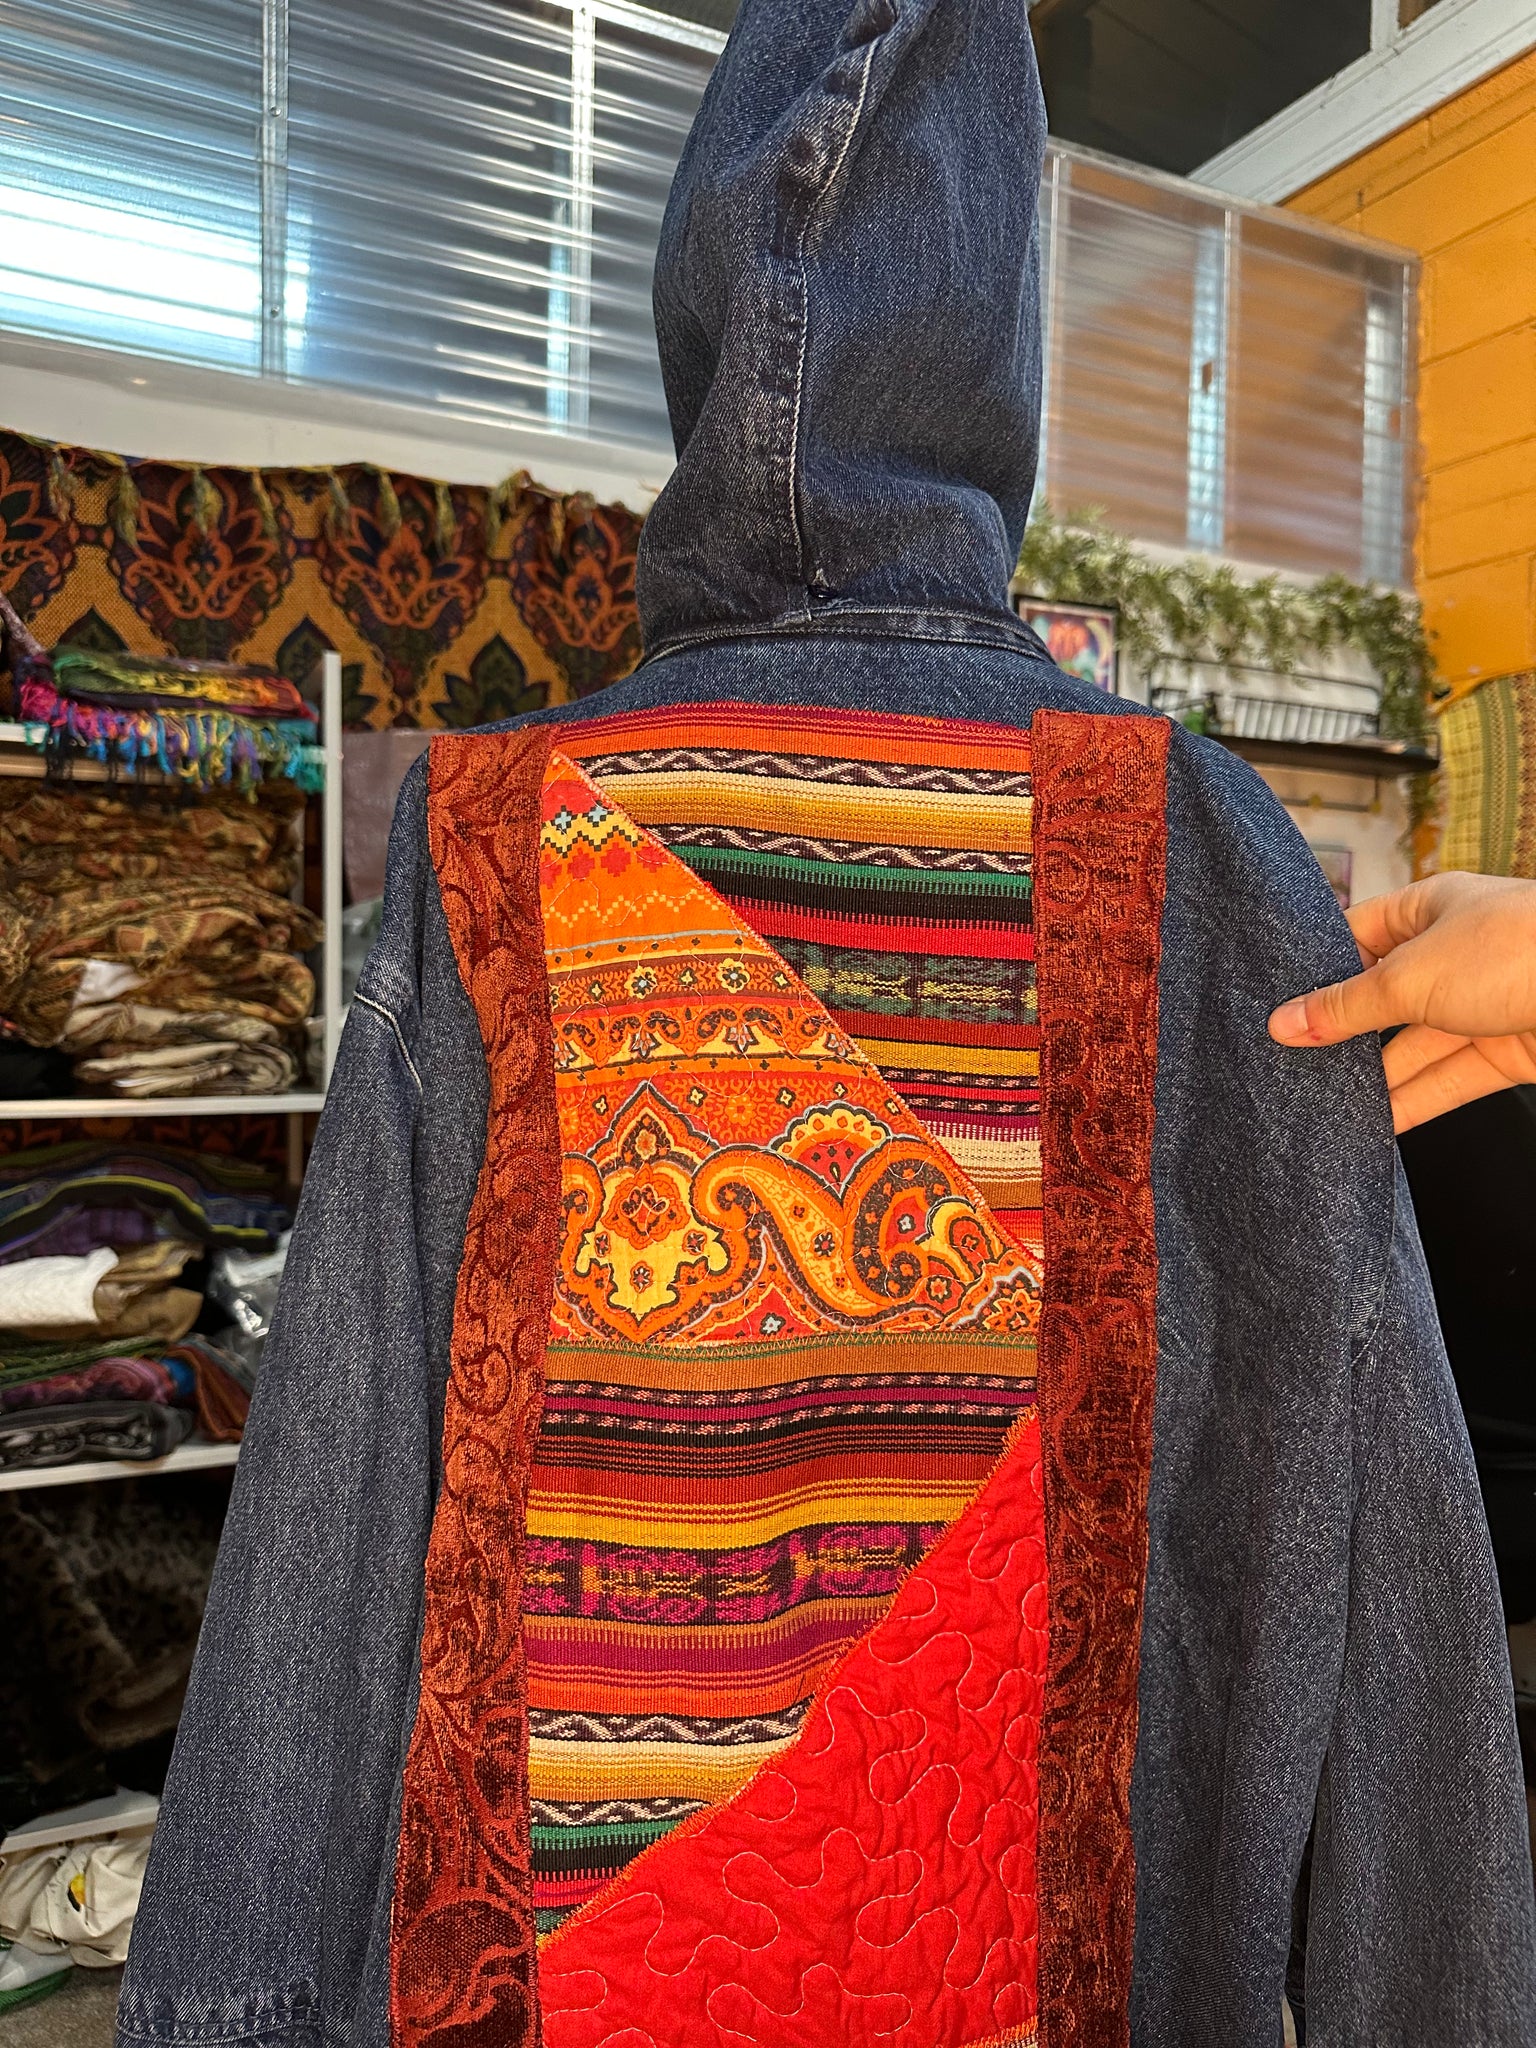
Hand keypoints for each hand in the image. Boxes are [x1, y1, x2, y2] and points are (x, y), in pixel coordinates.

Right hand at [1268, 872, 1535, 1133]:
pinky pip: (1450, 1078)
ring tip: (1324, 1102)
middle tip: (1291, 1062)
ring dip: (1375, 1076)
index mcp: (1432, 908)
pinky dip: (1415, 1101)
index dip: (1318, 969)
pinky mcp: (1509, 1051)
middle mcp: (1457, 952)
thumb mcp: (1410, 976)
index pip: (1358, 935)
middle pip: (1384, 996)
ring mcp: (1485, 1002)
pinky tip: (1377, 1123)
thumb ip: (1346, 1007)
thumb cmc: (1520, 951)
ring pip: (1416, 1044)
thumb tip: (1284, 1023)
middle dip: (1344, 1031)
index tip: (1277, 1006)